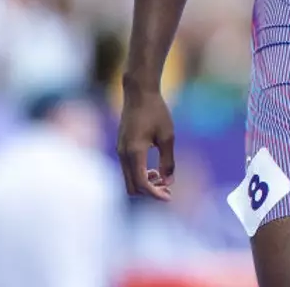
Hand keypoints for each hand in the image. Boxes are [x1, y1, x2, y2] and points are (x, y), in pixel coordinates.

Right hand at [116, 84, 175, 200]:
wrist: (139, 93)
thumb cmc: (156, 112)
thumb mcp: (167, 136)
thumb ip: (168, 161)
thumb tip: (168, 181)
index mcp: (134, 153)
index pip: (141, 184)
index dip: (155, 194)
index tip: (169, 197)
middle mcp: (123, 154)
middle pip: (132, 187)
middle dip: (149, 192)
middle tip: (167, 190)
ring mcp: (120, 151)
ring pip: (128, 180)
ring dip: (144, 184)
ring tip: (161, 178)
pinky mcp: (121, 148)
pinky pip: (127, 170)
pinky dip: (139, 175)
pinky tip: (153, 169)